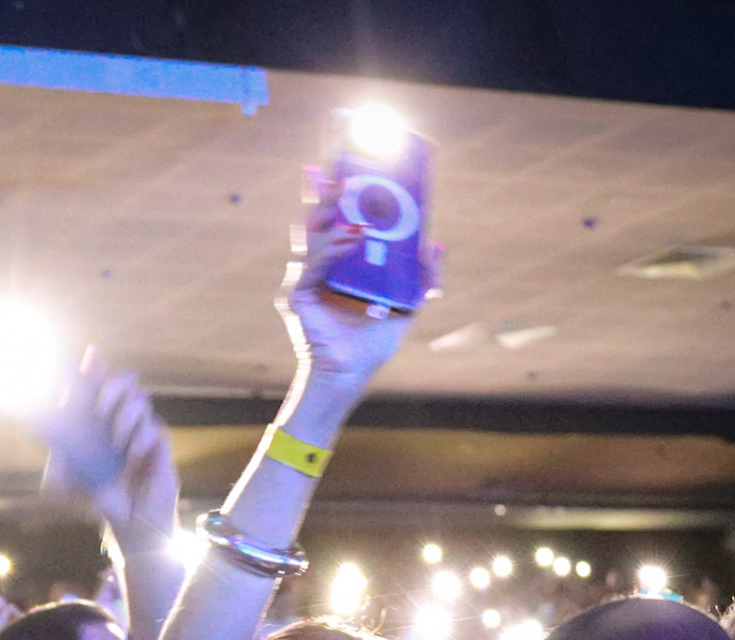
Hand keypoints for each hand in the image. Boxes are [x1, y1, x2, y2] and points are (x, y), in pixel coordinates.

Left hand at [40, 355, 179, 548]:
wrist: (127, 520)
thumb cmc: (100, 493)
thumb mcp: (70, 473)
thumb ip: (58, 450)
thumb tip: (39, 428)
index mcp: (102, 420)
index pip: (100, 384)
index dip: (95, 368)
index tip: (90, 356)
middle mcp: (124, 419)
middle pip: (127, 382)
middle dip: (112, 386)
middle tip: (100, 404)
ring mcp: (144, 431)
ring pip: (141, 402)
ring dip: (125, 419)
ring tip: (117, 445)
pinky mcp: (161, 447)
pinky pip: (156, 429)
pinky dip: (142, 440)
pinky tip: (134, 456)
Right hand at [276, 171, 436, 380]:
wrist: (350, 374)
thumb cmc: (371, 344)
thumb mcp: (407, 304)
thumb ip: (420, 276)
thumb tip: (436, 243)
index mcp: (338, 267)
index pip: (335, 223)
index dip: (338, 196)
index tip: (349, 169)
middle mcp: (318, 269)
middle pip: (318, 222)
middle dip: (326, 193)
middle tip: (342, 170)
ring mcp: (305, 280)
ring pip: (312, 236)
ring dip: (327, 211)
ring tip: (345, 190)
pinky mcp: (298, 296)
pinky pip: (312, 264)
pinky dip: (331, 248)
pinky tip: (350, 236)